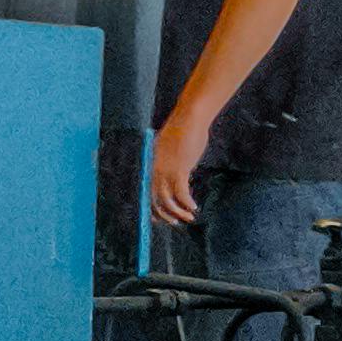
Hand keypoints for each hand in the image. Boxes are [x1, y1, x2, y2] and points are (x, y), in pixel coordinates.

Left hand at [150, 105, 209, 229]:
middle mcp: (155, 170)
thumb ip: (171, 163)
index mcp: (152, 164)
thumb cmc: (183, 130)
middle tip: (175, 222)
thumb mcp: (172, 148)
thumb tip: (179, 176)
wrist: (189, 118)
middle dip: (165, 215)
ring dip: (178, 213)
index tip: (159, 219)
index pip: (147, 192)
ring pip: (168, 200)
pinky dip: (187, 203)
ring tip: (188, 217)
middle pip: (155, 200)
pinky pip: (181, 194)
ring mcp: (167, 170)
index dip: (152, 208)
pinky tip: (194, 207)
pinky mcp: (180, 169)